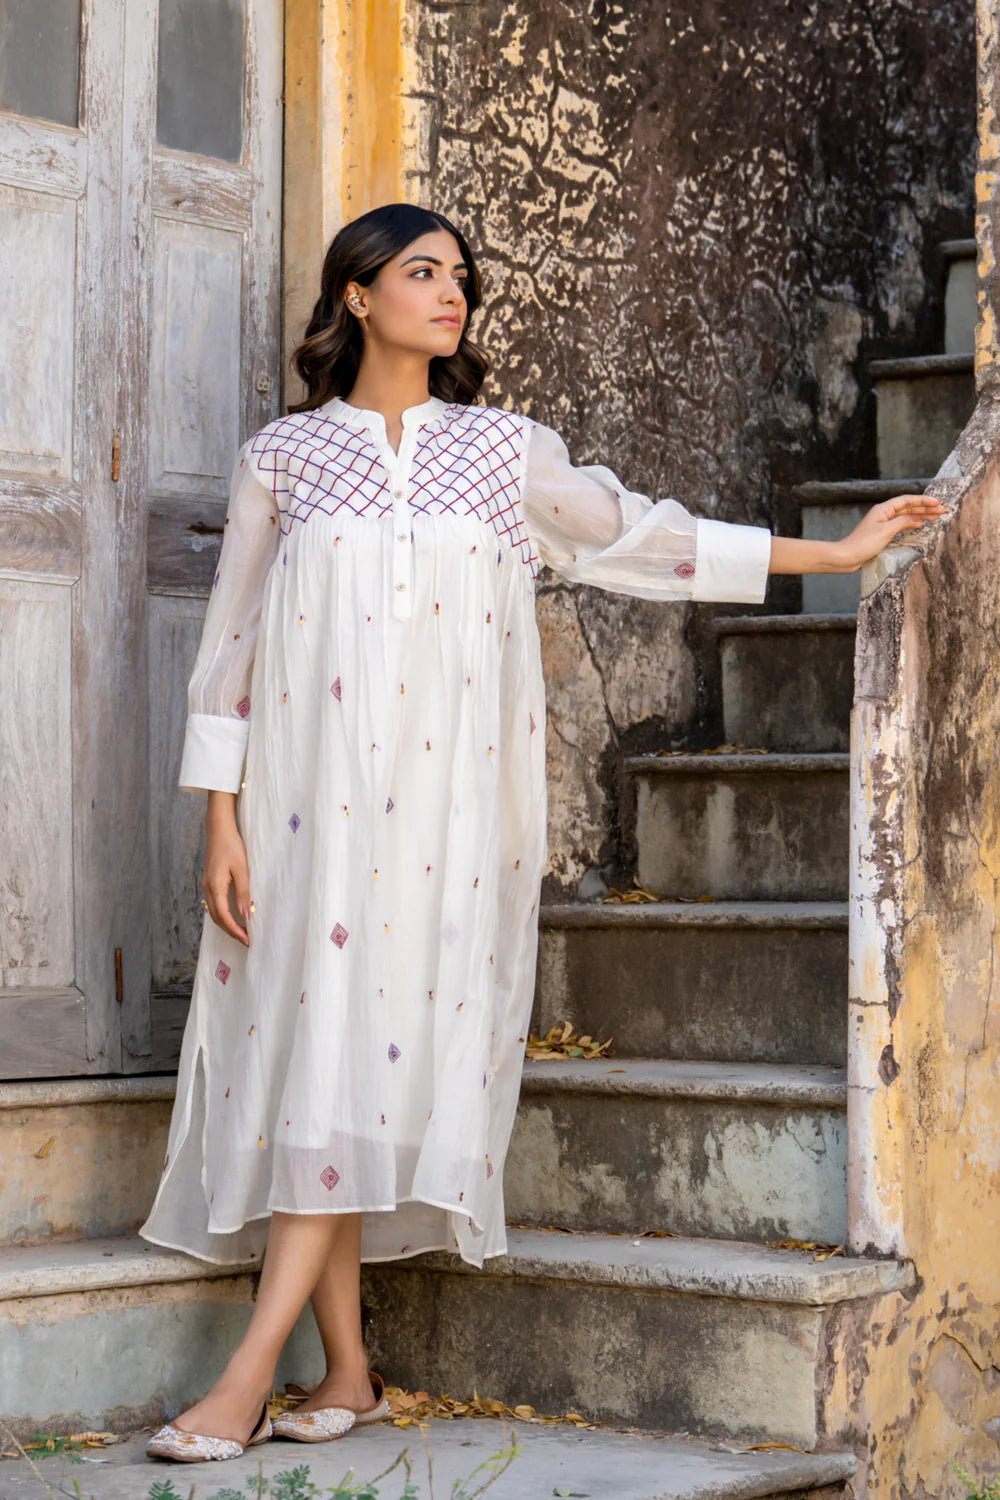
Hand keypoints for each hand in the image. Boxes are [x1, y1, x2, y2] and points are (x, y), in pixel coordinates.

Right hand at [201, 790, 250, 945]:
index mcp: (215, 887)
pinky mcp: (209, 881)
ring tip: (241, 931)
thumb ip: (243, 893)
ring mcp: (206, 885)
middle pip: (216, 918)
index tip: (247, 939)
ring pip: (213, 912)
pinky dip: (222, 914)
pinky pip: (213, 904)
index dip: (235, 930)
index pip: (224, 916)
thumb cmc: (231, 846)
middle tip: (246, 939)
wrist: (218, 830)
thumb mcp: (242, 870)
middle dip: (230, 931)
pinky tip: (232, 916)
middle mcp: (207, 888)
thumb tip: (246, 914)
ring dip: (226, 924)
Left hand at [834, 493, 945, 571]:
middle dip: (925, 508)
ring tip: (936, 517)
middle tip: (942, 510)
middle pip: (908, 508)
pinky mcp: (882, 534)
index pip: (906, 500)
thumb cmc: (863, 543)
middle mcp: (883, 514)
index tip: (937, 503)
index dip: (923, 500)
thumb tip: (916, 517)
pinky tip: (920, 524)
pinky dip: (911, 524)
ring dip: (921, 516)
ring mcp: (883, 524)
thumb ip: (902, 522)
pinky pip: (901, 525)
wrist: (847, 557)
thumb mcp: (886, 531)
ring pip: (906, 516)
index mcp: (883, 509)